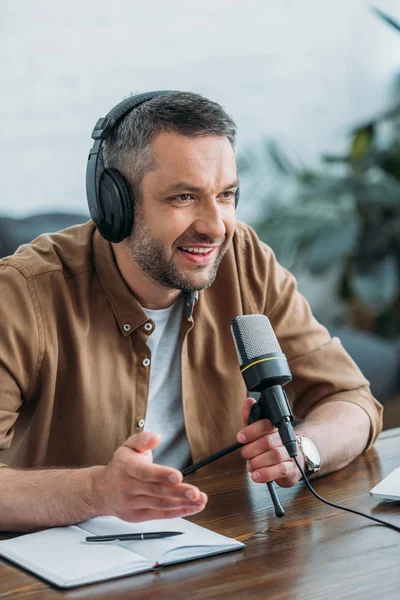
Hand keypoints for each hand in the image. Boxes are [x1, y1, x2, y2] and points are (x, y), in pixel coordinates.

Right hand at [92, 432, 207, 521]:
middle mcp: (128, 487)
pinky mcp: (138, 516)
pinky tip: (192, 507)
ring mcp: (133, 504)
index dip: (162, 475)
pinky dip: (178, 512)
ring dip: (183, 503)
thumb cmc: (120, 466)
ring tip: (200, 499)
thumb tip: (156, 437)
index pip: (145, 473)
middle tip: (196, 492)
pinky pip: (160, 515)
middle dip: (178, 492)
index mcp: (127, 468)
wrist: (102, 490)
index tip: (178, 476)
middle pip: (156, 491)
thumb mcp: (128, 446)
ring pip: (160, 504)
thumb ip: (143, 440)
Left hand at [237, 398, 302, 487]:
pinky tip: (256, 475)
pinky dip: (266, 474)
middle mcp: (285, 440)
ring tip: (250, 466)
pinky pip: (281, 471)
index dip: (251, 430)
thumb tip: (248, 401)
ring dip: (257, 462)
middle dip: (252, 450)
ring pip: (275, 456)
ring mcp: (291, 455)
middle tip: (245, 454)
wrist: (298, 457)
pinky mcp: (292, 470)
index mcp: (277, 428)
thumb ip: (251, 417)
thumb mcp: (260, 430)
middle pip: (268, 442)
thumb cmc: (274, 443)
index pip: (265, 425)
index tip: (240, 437)